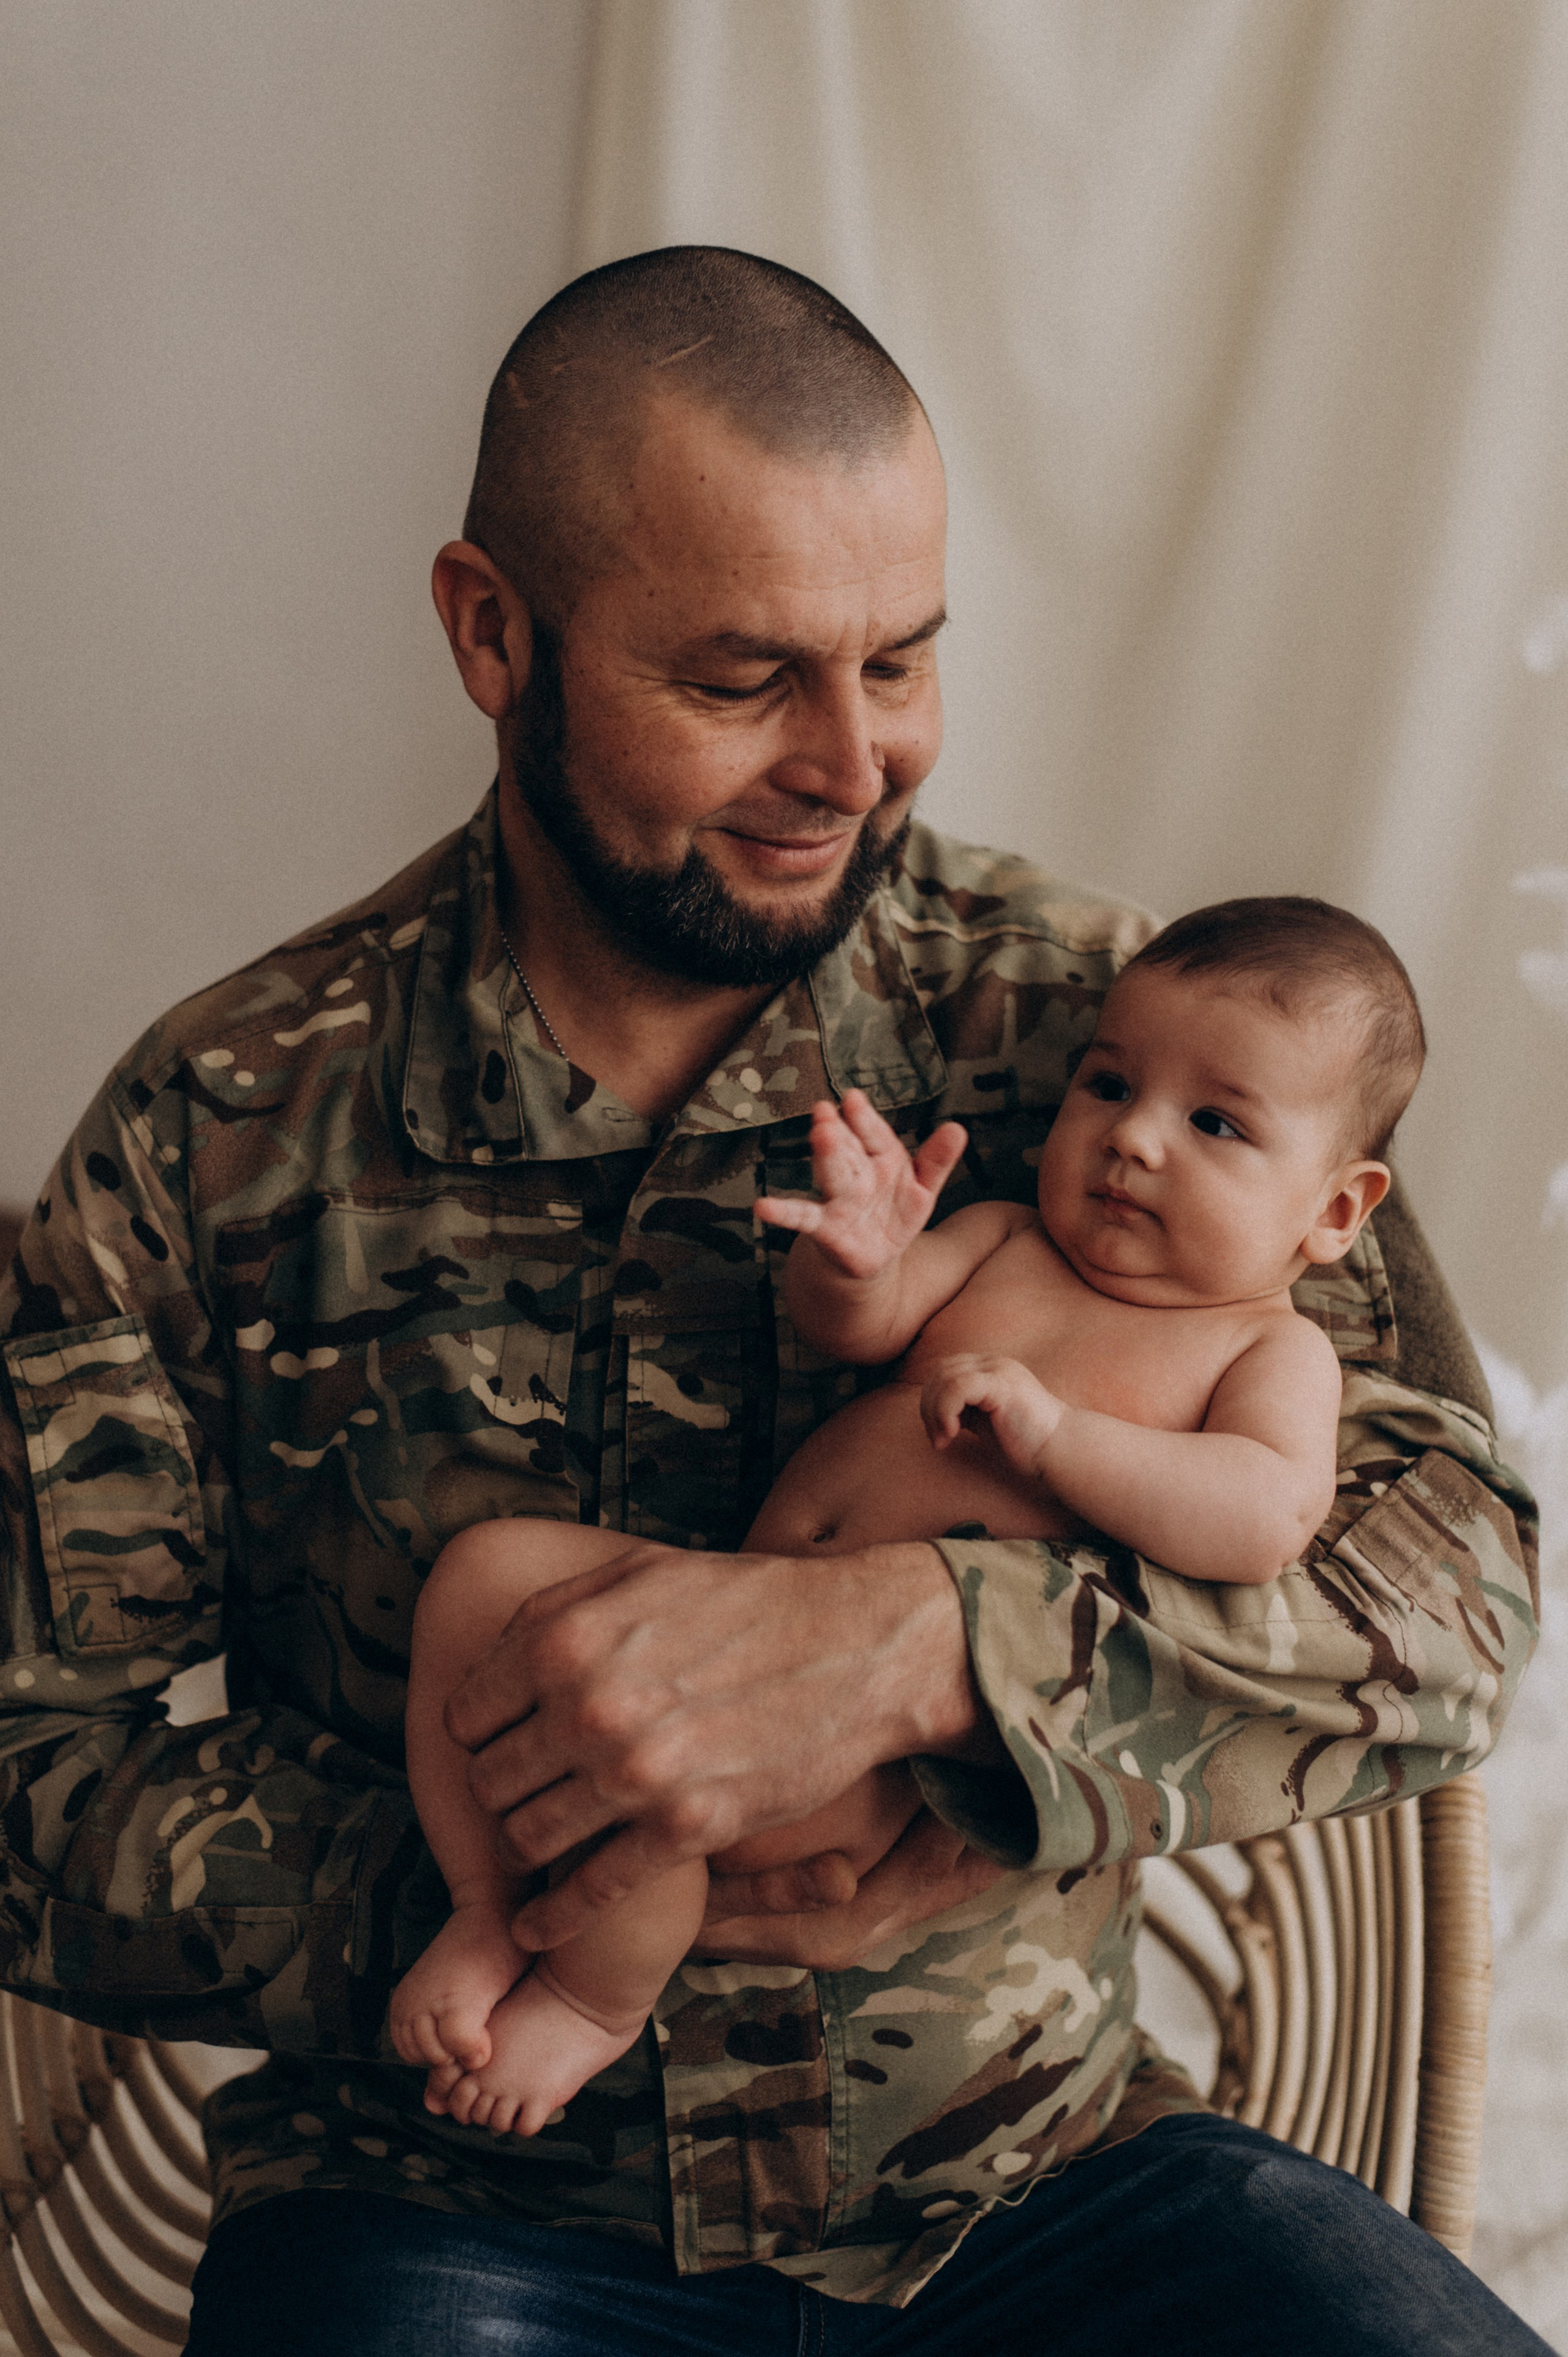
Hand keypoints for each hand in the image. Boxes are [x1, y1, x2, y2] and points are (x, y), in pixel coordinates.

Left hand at [443, 1539, 981, 1952]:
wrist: (857, 1645)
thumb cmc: (750, 1602)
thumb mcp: (641, 1573)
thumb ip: (557, 1612)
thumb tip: (493, 1655)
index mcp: (566, 1639)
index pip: (465, 1716)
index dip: (479, 1733)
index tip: (501, 1743)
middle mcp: (589, 1708)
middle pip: (488, 1783)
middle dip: (499, 1791)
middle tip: (525, 1793)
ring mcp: (637, 1774)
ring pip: (527, 1840)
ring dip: (528, 1847)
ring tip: (545, 1841)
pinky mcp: (686, 1829)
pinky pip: (590, 1893)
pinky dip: (555, 1917)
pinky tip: (539, 1927)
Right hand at [754, 1091, 966, 1278]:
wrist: (875, 1255)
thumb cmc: (895, 1211)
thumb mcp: (923, 1188)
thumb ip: (938, 1160)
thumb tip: (958, 1128)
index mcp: (881, 1157)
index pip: (874, 1135)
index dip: (865, 1119)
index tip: (853, 1099)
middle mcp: (856, 1173)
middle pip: (848, 1151)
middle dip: (839, 1133)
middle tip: (826, 1112)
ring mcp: (839, 1200)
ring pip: (832, 1176)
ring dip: (824, 1157)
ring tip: (817, 1137)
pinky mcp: (826, 1228)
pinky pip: (803, 1218)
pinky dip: (783, 1212)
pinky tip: (761, 1207)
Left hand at [920, 1354, 1063, 1479]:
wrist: (1059, 1449)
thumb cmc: (1025, 1441)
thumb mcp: (984, 1419)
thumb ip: (963, 1408)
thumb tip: (931, 1413)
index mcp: (989, 1369)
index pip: (945, 1371)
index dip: (931, 1400)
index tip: (938, 1434)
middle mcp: (993, 1363)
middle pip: (941, 1371)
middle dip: (928, 1407)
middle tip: (937, 1439)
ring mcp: (999, 1371)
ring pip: (946, 1377)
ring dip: (934, 1412)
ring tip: (944, 1439)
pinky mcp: (1002, 1385)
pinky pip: (959, 1386)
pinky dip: (946, 1410)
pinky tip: (954, 1433)